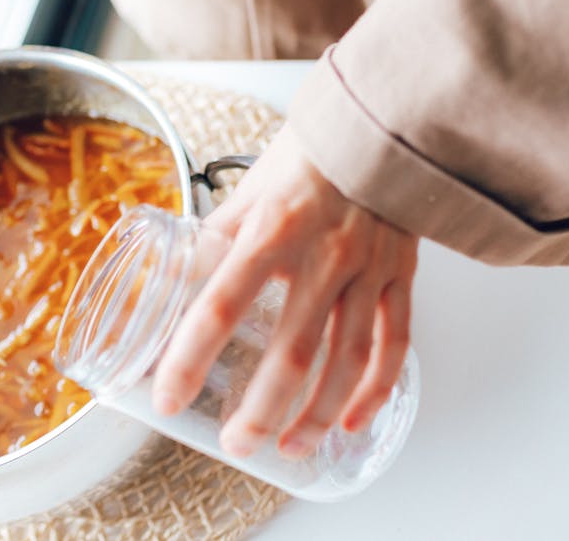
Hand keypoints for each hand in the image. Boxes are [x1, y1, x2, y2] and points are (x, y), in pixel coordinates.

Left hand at [151, 125, 417, 458]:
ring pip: (347, 359)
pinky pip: (394, 341)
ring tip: (291, 447)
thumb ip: (214, 237)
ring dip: (318, 414)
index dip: (189, 357)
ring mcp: (368, 267)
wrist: (380, 121)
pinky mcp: (400, 274)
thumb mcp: (250, 188)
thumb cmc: (309, 153)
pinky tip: (353, 420)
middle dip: (262, 410)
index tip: (168, 396)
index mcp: (271, 228)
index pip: (220, 304)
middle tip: (238, 444)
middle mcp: (323, 253)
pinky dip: (375, 388)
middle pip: (292, 352)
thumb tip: (169, 280)